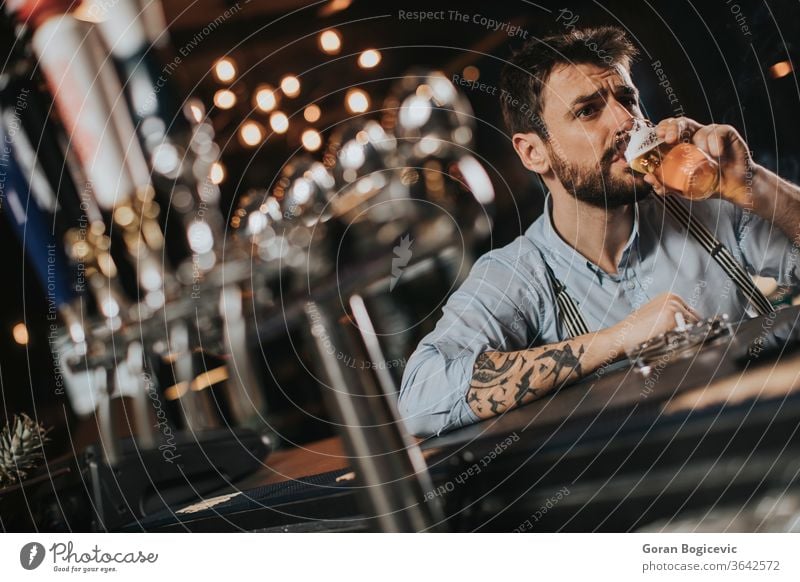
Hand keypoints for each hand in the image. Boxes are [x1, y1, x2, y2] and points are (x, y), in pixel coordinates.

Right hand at [604, 292, 701, 353]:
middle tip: (673, 340)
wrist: (622, 335)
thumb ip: (671, 316)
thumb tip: (689, 325)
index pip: (691, 313)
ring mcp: (674, 306)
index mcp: (670, 296)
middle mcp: (674, 298)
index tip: (683, 335)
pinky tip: (666, 340)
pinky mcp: (673, 317)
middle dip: (689, 331)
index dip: (688, 326)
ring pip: (693, 327)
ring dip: (685, 336)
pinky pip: (688, 334)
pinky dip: (681, 340)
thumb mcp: (654, 316)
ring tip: (666, 340)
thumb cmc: (635, 330)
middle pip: (695, 319)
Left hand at [641, 117, 755, 204]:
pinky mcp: (726, 133)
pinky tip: (718, 155)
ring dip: (699, 142)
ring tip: (707, 157)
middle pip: (680, 123)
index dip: (661, 129)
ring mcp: (709, 133)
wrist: (732, 187)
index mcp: (680, 145)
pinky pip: (717, 132)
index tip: (657, 135)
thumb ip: (664, 185)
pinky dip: (715, 143)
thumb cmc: (706, 184)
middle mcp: (693, 136)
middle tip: (669, 139)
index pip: (667, 130)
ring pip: (699, 129)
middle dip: (672, 127)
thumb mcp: (682, 188)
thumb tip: (648, 178)